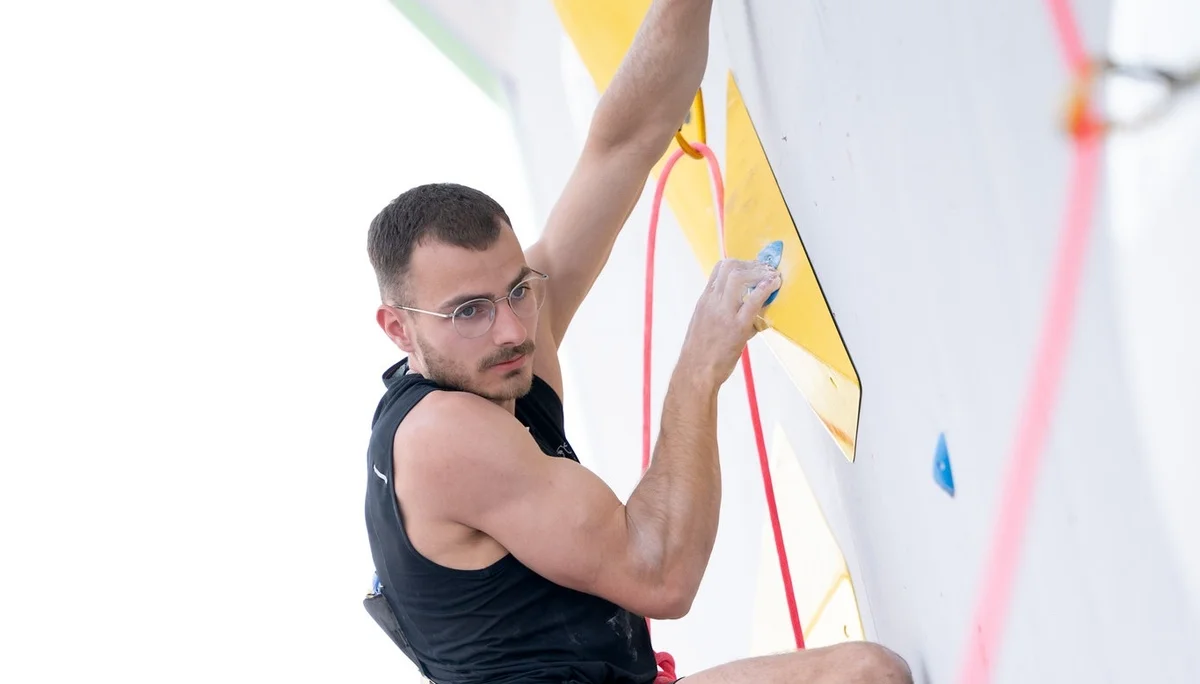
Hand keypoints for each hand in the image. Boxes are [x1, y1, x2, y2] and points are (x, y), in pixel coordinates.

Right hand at [679, 259, 780, 387]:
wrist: (695, 371)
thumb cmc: (700, 353)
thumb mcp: (704, 324)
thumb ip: (722, 312)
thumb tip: (747, 308)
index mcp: (705, 301)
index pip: (719, 269)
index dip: (739, 263)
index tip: (753, 267)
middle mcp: (712, 302)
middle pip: (730, 267)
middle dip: (751, 264)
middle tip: (765, 270)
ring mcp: (724, 313)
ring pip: (739, 277)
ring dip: (759, 272)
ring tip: (771, 275)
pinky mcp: (737, 326)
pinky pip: (752, 301)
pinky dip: (765, 288)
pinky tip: (774, 284)